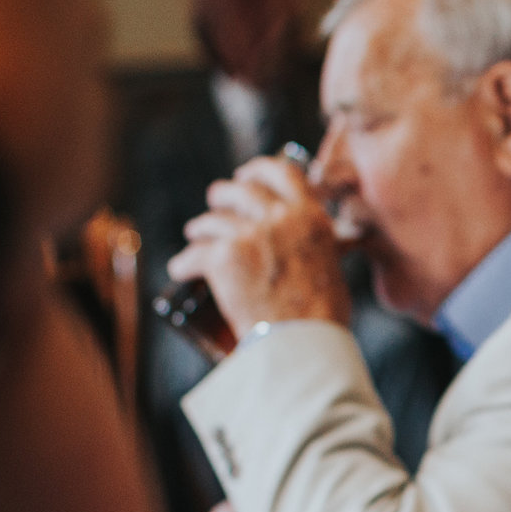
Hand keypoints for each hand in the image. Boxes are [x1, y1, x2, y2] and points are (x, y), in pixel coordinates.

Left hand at [170, 156, 350, 336]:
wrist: (304, 342)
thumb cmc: (322, 315)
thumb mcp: (329, 262)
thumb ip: (312, 242)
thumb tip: (299, 242)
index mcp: (310, 216)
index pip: (281, 171)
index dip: (258, 169)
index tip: (246, 175)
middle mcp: (280, 217)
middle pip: (239, 189)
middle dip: (222, 195)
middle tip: (216, 203)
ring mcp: (249, 235)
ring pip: (211, 220)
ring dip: (200, 228)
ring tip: (195, 235)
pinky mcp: (223, 257)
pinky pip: (193, 254)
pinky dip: (184, 264)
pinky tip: (181, 270)